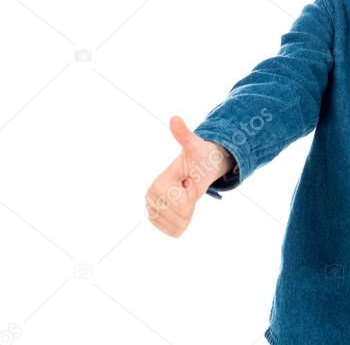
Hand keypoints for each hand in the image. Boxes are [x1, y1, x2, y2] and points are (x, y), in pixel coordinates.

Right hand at [145, 115, 231, 237]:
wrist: (199, 168)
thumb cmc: (199, 157)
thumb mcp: (196, 147)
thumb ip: (184, 136)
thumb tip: (174, 118)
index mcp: (158, 182)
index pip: (179, 203)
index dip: (190, 195)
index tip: (190, 182)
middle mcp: (150, 196)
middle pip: (178, 216)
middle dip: (190, 205)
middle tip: (188, 188)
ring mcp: (152, 209)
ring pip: (176, 225)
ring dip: (187, 214)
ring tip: (186, 197)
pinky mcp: (157, 219)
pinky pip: (173, 231)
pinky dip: (183, 224)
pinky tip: (184, 210)